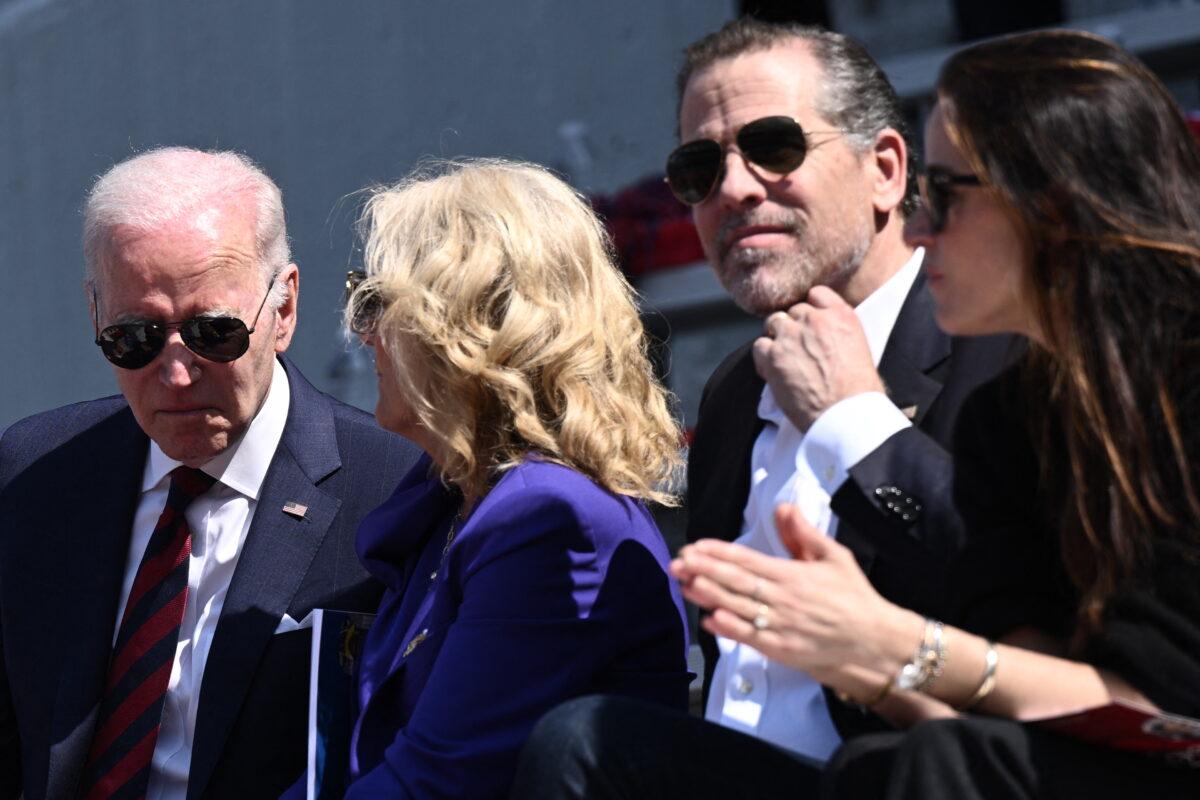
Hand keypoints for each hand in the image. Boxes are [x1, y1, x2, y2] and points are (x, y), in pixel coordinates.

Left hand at [671, 504, 914, 682]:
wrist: (874, 641)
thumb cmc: (854, 597)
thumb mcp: (834, 556)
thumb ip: (805, 534)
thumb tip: (784, 508)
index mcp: (793, 575)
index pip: (748, 560)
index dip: (719, 553)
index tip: (695, 546)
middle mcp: (784, 599)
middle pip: (736, 582)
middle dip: (704, 571)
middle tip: (677, 562)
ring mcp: (781, 626)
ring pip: (738, 608)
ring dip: (709, 596)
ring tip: (684, 584)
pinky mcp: (782, 650)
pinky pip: (751, 637)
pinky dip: (729, 629)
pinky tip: (709, 619)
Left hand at [752, 286, 884, 430]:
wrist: (846, 414)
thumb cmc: (860, 391)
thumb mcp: (859, 349)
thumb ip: (839, 333)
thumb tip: (826, 339)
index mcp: (841, 316)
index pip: (817, 293)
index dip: (811, 308)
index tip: (810, 323)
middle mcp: (815, 320)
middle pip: (793, 311)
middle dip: (794, 327)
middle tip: (798, 349)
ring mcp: (791, 336)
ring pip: (773, 323)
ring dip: (777, 338)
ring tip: (785, 360)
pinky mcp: (773, 356)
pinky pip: (759, 346)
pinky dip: (763, 357)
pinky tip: (773, 371)